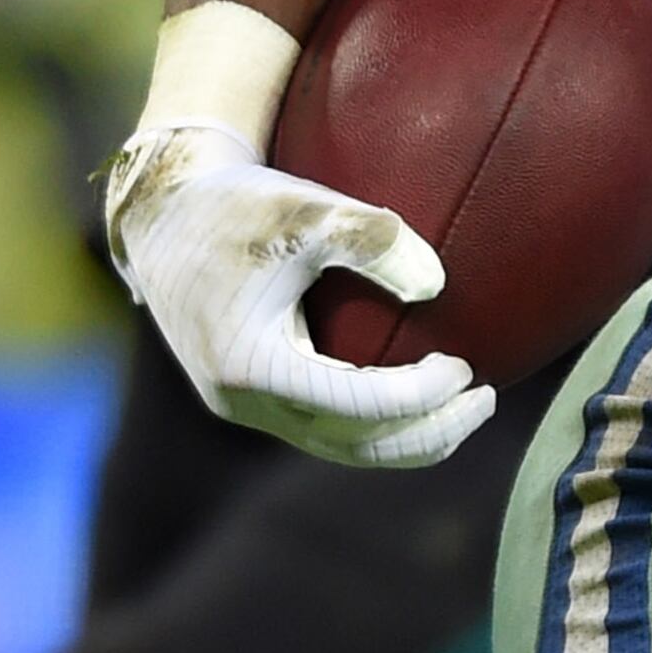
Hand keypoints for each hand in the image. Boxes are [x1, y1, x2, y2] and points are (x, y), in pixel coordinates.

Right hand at [103, 122, 489, 469]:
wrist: (165, 214)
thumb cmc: (238, 206)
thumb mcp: (306, 210)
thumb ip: (373, 240)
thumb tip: (437, 287)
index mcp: (251, 364)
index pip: (355, 404)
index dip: (419, 395)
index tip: (465, 367)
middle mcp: (243, 400)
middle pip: (354, 445)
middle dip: (428, 433)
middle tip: (486, 399)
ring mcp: (245, 405)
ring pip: (340, 447)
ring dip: (407, 437)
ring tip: (468, 406)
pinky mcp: (252, 396)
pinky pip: (325, 428)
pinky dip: (377, 424)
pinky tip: (422, 396)